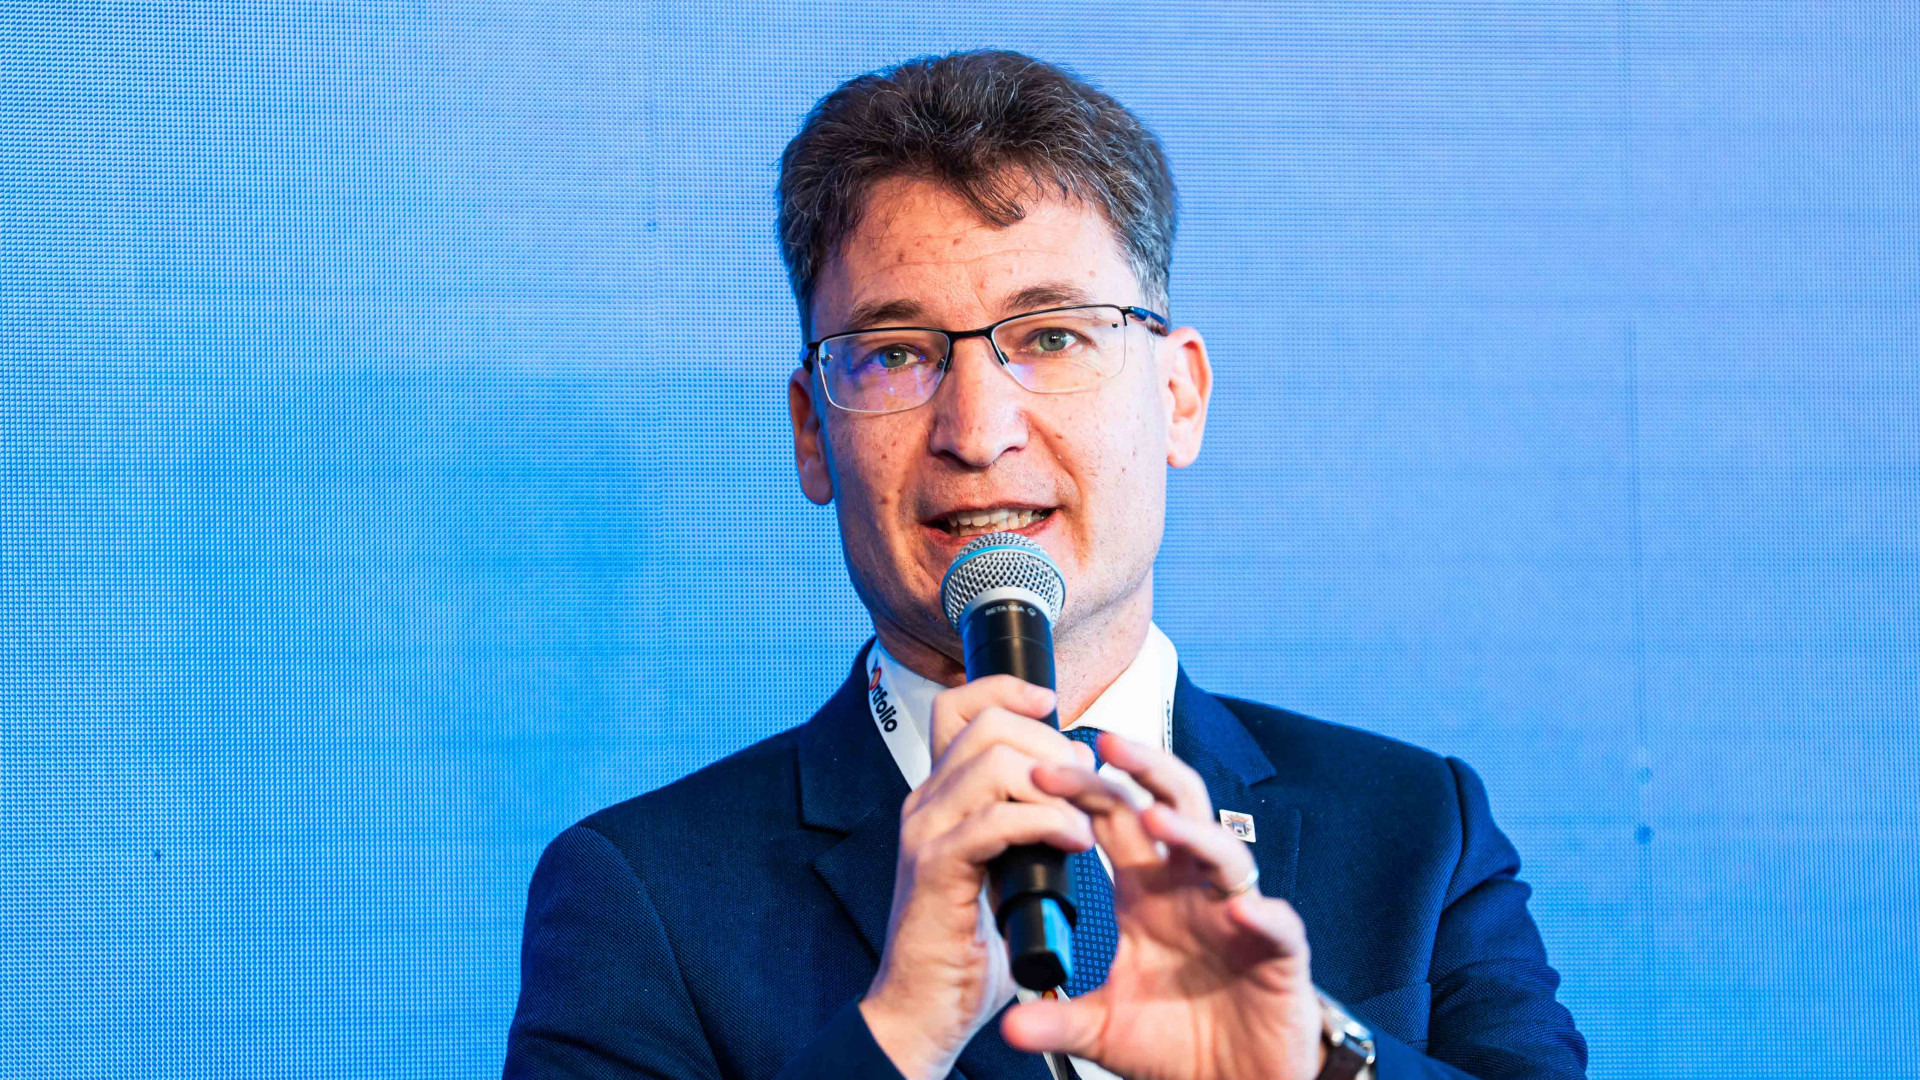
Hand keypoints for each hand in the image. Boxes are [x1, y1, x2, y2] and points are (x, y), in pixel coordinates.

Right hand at [859, 675, 1098, 1079]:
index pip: (957, 706)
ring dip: (1053, 783)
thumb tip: (1069, 784)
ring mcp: (925, 833)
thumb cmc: (967, 943)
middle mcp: (925, 802)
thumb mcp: (997, 864)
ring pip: (991, 763)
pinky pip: (994, 821)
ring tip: (1083, 817)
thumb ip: (1017, 822)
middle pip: (986, 724)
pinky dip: (1045, 823)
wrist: (923, 1007)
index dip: (1006, 690)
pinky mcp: (934, 869)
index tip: (1051, 706)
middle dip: (1051, 744)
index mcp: (939, 795)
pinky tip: (1072, 843)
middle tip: (1084, 784)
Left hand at [1002, 733, 1324, 1079]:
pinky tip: (1241, 909)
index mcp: (1146, 892)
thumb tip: (1007, 1026)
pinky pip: (1277, 924)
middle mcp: (1191, 890)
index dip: (1084, 792)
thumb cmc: (1180, 1039)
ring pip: (1223, 854)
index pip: (1115, 821)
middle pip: (1174, 808)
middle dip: (1145, 772)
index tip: (1040, 770)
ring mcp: (1236, 915)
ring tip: (1160, 820)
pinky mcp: (1278, 954)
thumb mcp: (1105, 1030)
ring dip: (1194, 835)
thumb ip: (1058, 1019)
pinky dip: (1262, 914)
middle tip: (1106, 745)